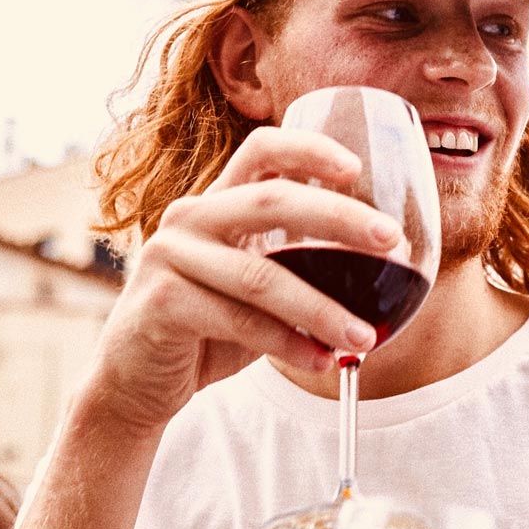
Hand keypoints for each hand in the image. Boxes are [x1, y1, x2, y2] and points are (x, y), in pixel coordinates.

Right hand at [84, 129, 403, 430]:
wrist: (135, 379)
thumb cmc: (208, 326)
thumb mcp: (254, 284)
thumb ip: (297, 262)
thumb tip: (387, 265)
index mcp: (218, 201)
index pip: (262, 150)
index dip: (309, 148)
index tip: (357, 167)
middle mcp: (191, 217)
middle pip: (273, 201)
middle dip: (340, 218)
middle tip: (392, 241)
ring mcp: (171, 256)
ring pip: (261, 276)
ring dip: (323, 309)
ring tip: (365, 337)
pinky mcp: (163, 303)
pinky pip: (240, 322)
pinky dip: (289, 345)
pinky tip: (321, 360)